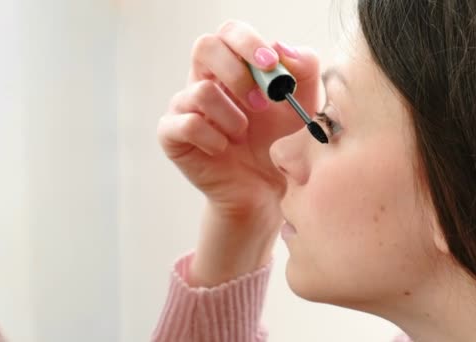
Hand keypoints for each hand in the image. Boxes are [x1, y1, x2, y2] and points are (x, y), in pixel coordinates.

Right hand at [158, 20, 320, 223]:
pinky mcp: (171, 134)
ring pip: (201, 91)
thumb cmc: (279, 141)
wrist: (264, 187)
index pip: (230, 32)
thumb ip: (304, 69)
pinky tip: (223, 149)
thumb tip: (282, 48)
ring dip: (232, 117)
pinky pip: (186, 124)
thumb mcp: (303, 104)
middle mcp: (205, 79)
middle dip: (237, 73)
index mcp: (234, 66)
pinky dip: (212, 138)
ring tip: (242, 135)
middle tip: (262, 104)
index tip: (272, 65)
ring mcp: (184, 105)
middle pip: (205, 46)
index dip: (249, 43)